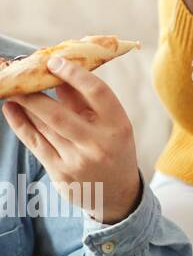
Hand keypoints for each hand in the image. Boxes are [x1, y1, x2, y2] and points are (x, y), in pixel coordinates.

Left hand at [2, 58, 142, 224]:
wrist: (117, 194)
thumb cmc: (114, 149)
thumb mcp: (113, 125)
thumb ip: (87, 103)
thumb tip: (60, 74)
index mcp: (119, 125)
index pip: (98, 93)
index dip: (75, 74)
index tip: (55, 62)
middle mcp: (98, 143)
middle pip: (59, 113)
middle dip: (35, 93)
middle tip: (21, 75)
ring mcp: (77, 159)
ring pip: (44, 126)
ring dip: (24, 104)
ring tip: (12, 87)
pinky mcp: (60, 171)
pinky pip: (34, 142)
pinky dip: (19, 123)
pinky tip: (11, 108)